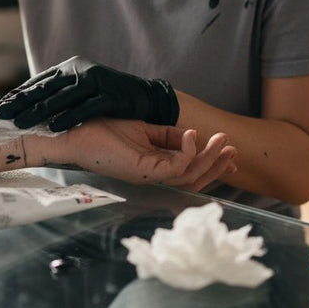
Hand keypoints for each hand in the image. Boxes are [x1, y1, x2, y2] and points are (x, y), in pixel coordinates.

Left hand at [0, 56, 178, 130]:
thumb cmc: (108, 97)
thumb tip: (30, 108)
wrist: (145, 97)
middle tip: (4, 115)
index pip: (39, 81)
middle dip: (23, 102)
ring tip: (22, 123)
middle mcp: (81, 70)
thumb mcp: (81, 91)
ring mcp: (97, 81)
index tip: (2, 106)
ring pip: (63, 97)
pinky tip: (53, 127)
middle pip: (47, 88)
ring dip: (40, 111)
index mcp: (71, 67)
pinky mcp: (111, 95)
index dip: (20, 94)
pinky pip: (85, 107)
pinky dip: (68, 117)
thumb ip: (59, 94)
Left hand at [64, 118, 235, 189]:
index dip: (211, 164)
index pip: (189, 172)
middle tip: (232, 148)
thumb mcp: (145, 129)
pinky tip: (192, 136)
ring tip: (220, 140)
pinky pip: (173, 168)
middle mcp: (153, 175)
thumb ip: (169, 136)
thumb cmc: (103, 129)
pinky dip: (187, 153)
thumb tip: (194, 136)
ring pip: (188, 176)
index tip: (229, 151)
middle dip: (215, 164)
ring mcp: (148, 176)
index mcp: (154, 167)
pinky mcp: (142, 172)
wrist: (76, 130)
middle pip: (193, 178)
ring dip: (207, 158)